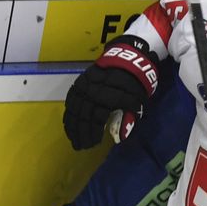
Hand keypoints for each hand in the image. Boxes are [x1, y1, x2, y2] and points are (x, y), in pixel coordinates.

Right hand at [63, 35, 158, 149]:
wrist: (125, 58)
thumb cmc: (134, 83)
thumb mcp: (137, 100)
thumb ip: (128, 118)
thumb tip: (120, 137)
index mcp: (109, 93)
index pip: (98, 116)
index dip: (95, 132)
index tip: (96, 144)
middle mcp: (94, 89)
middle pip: (85, 115)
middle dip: (83, 133)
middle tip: (83, 147)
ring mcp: (84, 85)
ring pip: (75, 109)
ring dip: (74, 127)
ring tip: (75, 141)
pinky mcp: (78, 83)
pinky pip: (70, 102)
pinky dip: (69, 116)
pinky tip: (69, 127)